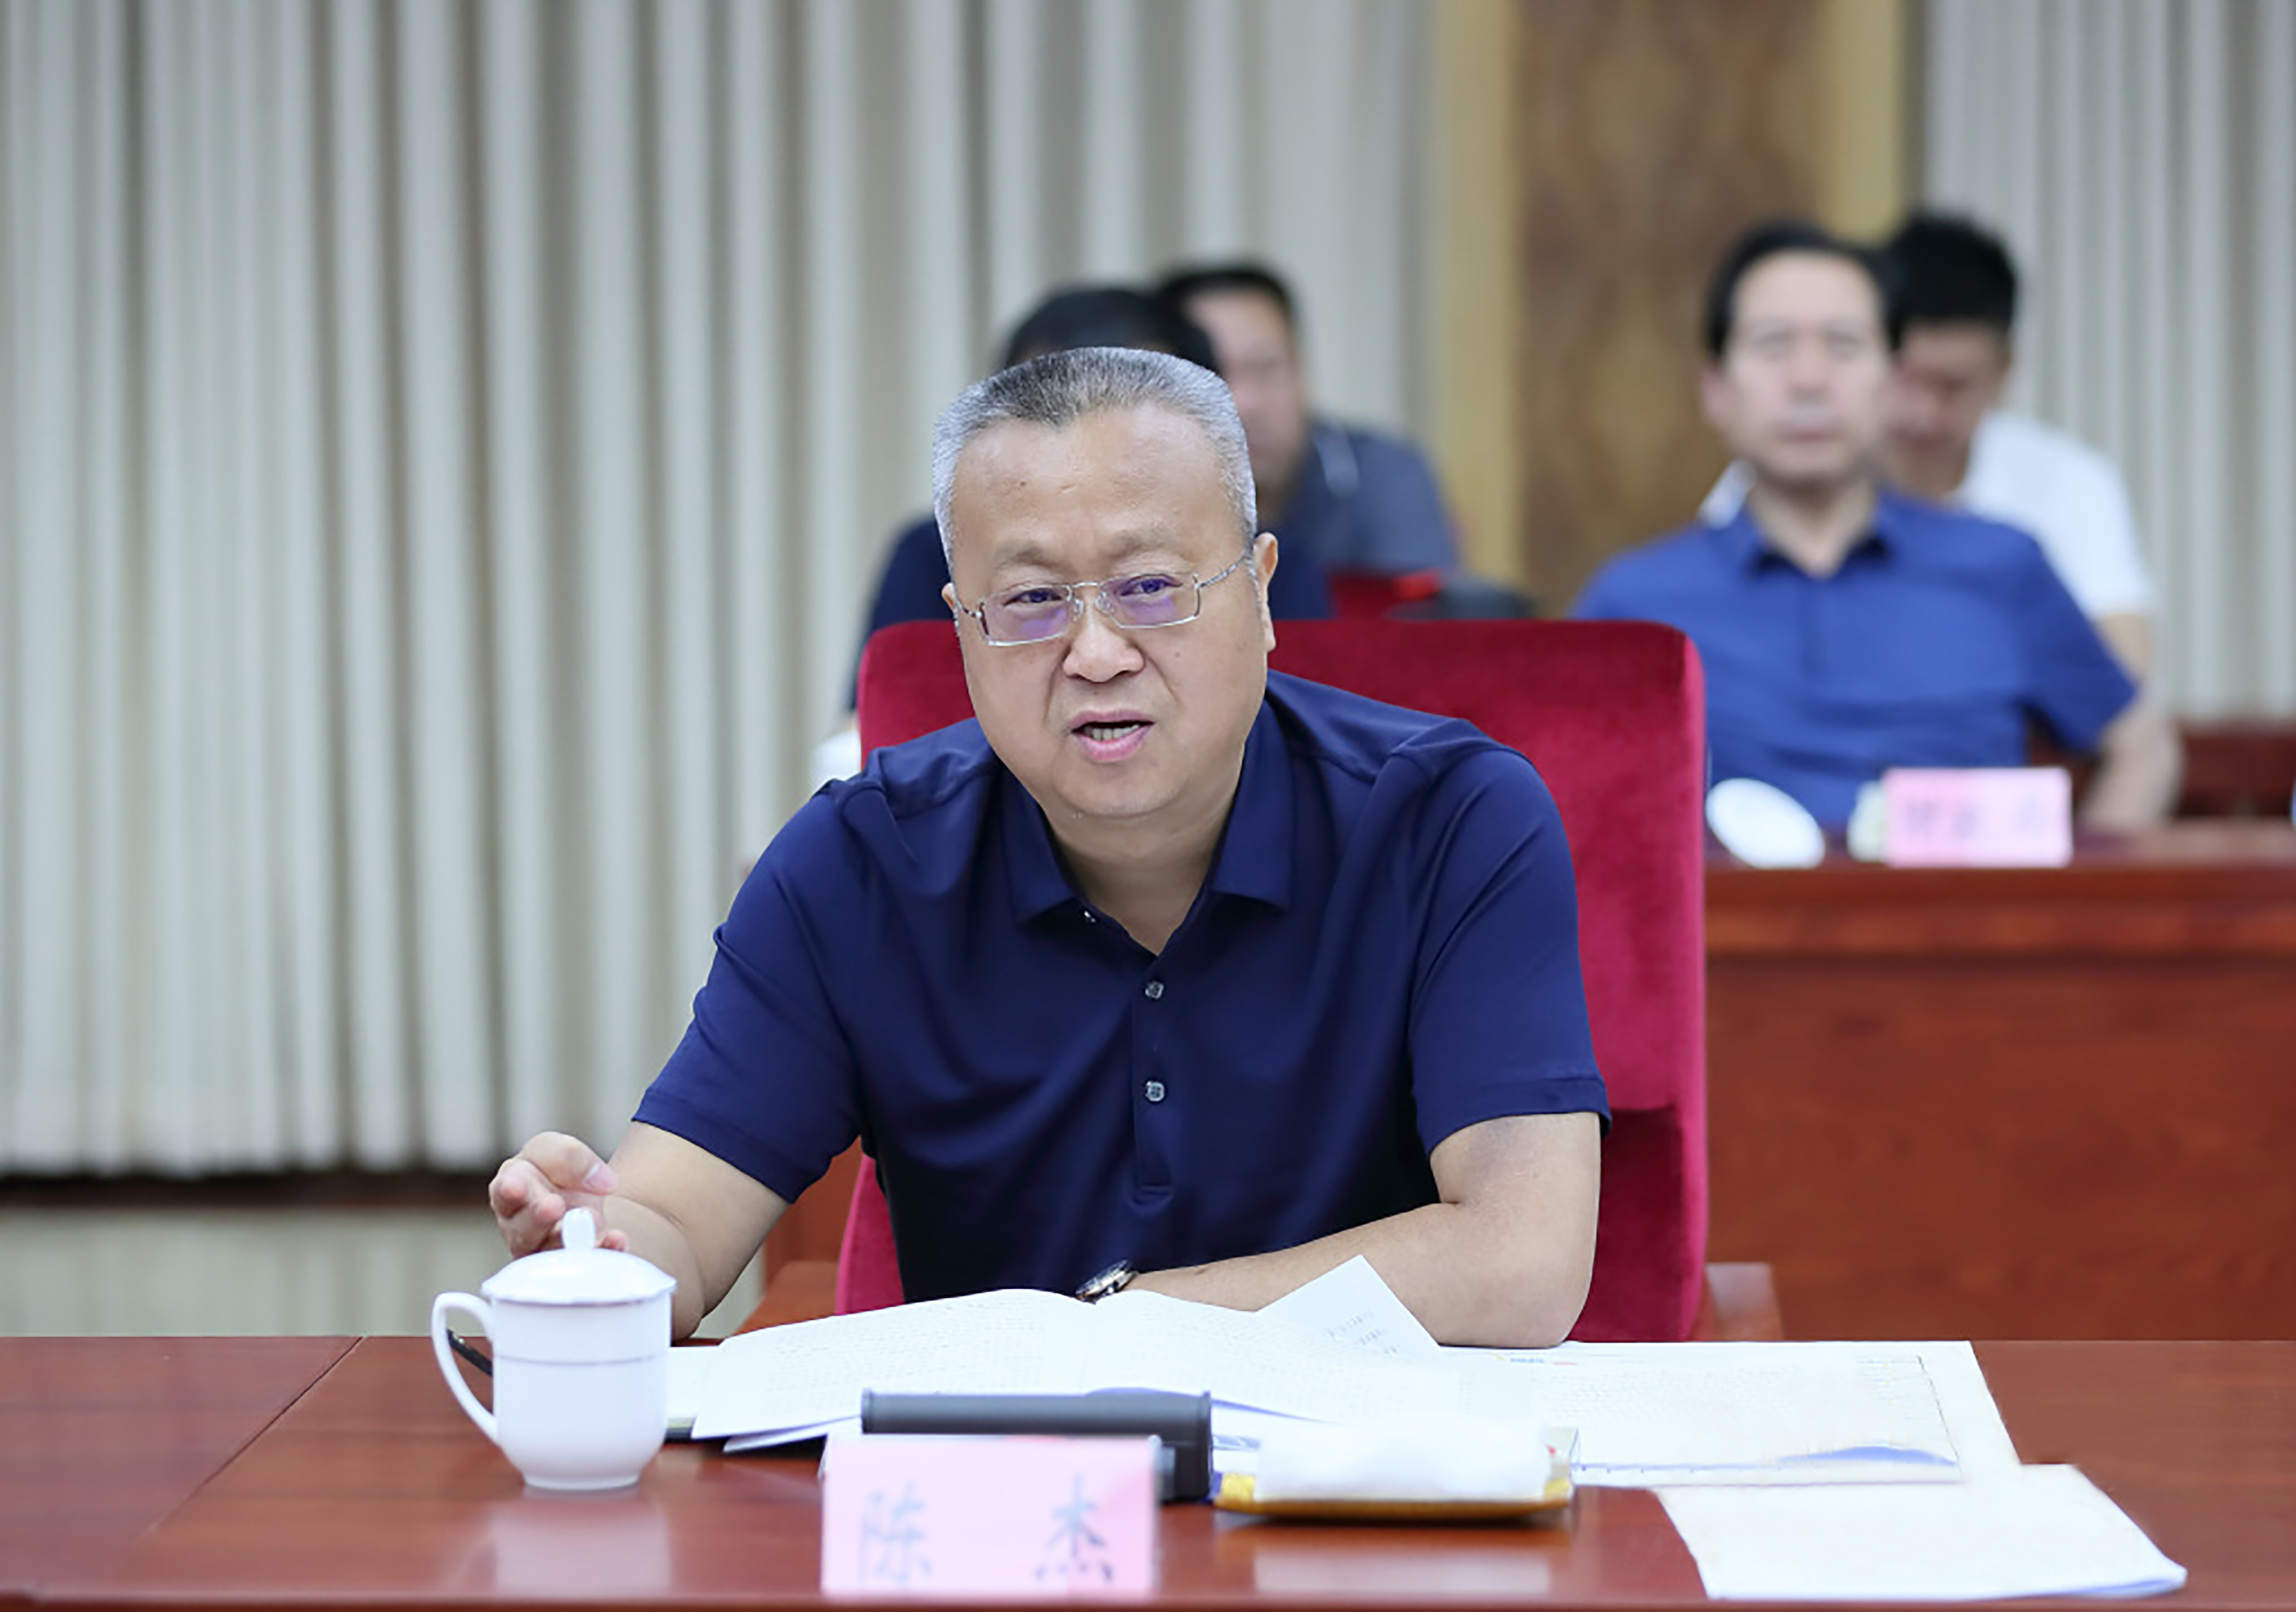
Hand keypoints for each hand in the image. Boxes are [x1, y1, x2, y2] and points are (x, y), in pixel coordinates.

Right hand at [488, 1132, 632, 1255]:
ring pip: (552, 1251)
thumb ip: (568, 1157)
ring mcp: (545, 1249)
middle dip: (538, 1217)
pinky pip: (588, 1263)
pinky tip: (616, 1239)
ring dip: (570, 1237)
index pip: (505, 1192)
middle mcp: (522, 1226)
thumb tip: (603, 1181)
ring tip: (591, 1220)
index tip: (514, 1187)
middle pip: (524, 1229)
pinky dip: (605, 1250)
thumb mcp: (558, 1150)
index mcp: (511, 1190)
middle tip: (554, 1206)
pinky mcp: (573, 1264)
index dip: (509, 1190)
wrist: (585, 1197)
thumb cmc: (556, 1173)